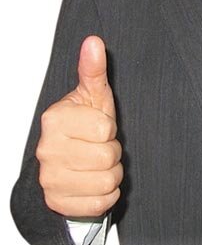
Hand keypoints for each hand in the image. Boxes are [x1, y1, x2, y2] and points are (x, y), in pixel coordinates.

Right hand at [36, 35, 122, 216]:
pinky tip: (95, 181)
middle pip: (108, 157)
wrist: (68, 159)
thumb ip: (93, 70)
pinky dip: (106, 195)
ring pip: (107, 182)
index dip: (110, 129)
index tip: (99, 127)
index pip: (105, 129)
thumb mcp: (93, 95)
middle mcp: (47, 149)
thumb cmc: (85, 124)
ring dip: (111, 174)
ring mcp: (49, 178)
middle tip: (100, 147)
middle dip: (112, 152)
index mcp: (55, 119)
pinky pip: (101, 203)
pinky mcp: (57, 202)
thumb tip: (94, 41)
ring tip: (98, 163)